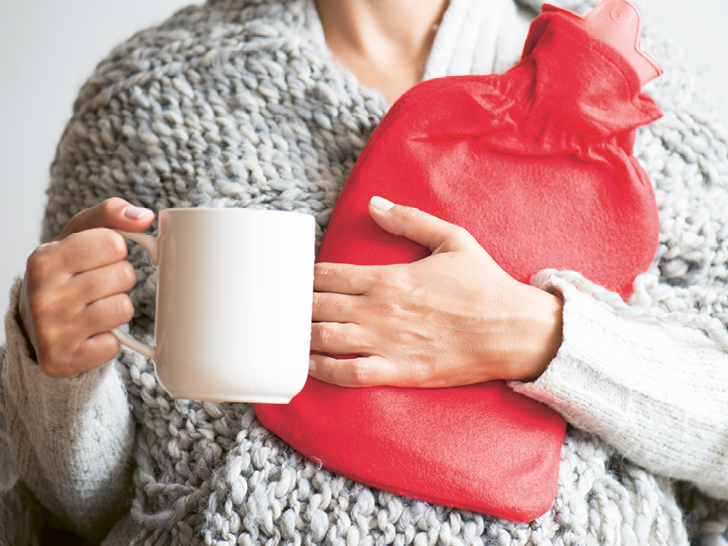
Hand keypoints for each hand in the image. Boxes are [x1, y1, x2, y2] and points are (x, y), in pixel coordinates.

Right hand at [18, 198, 154, 377]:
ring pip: (123, 309)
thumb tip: (144, 216)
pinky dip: (108, 339)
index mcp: (44, 259)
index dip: (116, 249)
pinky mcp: (63, 360)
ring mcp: (51, 330)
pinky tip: (90, 333)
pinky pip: (114, 345)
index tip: (101, 257)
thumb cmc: (66, 272)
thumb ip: (110, 214)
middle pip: (124, 276)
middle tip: (99, 285)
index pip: (113, 243)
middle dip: (120, 279)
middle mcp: (43, 295)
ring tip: (96, 307)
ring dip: (118, 308)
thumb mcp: (80, 235)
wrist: (37, 325)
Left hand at [309, 197, 562, 387]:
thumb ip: (409, 220)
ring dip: (304, 336)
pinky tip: (311, 366)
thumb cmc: (484, 285)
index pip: (328, 274)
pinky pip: (351, 374)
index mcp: (389, 276)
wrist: (514, 330)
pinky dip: (325, 371)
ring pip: (327, 339)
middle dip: (298, 307)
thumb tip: (374, 203)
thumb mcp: (452, 239)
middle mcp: (381, 309)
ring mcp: (388, 342)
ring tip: (291, 335)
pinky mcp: (400, 371)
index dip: (306, 277)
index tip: (299, 281)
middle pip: (319, 306)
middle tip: (286, 309)